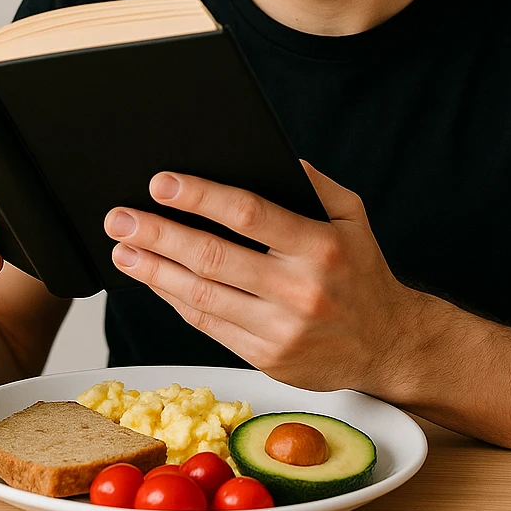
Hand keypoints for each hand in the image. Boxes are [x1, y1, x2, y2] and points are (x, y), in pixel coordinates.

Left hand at [103, 161, 422, 393]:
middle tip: (121, 218)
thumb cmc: (363, 272)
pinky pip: (209, 325)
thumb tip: (270, 153)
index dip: (200, 197)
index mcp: (321, 247)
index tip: (161, 183)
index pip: (249, 214)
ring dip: (155, 271)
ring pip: (202, 296)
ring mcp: (281, 329)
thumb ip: (313, 182)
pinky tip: (154, 280)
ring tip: (124, 249)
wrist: (388, 345)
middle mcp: (301, 289)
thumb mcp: (352, 216)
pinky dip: (174, 301)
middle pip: (214, 257)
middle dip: (159, 234)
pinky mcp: (267, 357)